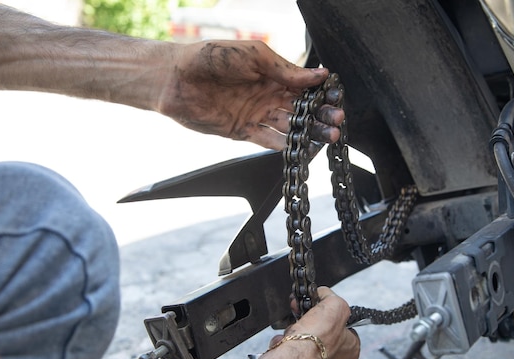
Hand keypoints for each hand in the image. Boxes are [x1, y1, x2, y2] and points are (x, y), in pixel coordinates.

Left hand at [156, 40, 343, 149]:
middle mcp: (267, 96)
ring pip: (289, 127)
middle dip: (321, 117)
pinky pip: (269, 141)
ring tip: (329, 137)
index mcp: (271, 75)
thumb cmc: (211, 57)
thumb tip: (318, 75)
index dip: (322, 95)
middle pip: (301, 110)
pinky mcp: (243, 132)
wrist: (175, 78)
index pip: (304, 88)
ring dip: (309, 132)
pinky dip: (285, 145)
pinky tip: (302, 147)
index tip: (337, 100)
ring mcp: (256, 115)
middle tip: (338, 122)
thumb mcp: (253, 56)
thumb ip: (285, 70)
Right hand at [252, 287, 359, 358]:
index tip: (319, 306)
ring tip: (292, 331)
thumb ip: (331, 296)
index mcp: (351, 348)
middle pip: (322, 331)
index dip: (330, 312)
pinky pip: (289, 351)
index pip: (345, 325)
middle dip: (309, 321)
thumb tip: (323, 294)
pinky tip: (284, 342)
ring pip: (304, 341)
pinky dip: (284, 343)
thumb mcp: (335, 305)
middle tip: (302, 315)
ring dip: (294, 332)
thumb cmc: (315, 341)